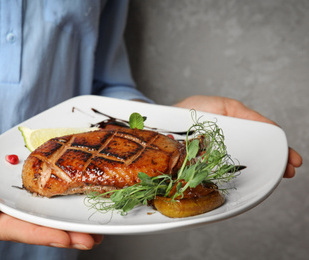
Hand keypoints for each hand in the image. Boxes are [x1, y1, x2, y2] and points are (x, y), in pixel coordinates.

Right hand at [0, 152, 102, 248]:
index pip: (15, 230)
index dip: (42, 234)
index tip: (66, 238)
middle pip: (32, 231)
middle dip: (62, 237)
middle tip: (92, 240)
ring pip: (35, 223)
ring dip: (62, 228)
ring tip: (89, 232)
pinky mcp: (4, 203)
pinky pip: (29, 210)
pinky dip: (49, 213)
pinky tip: (66, 213)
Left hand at [173, 95, 301, 177]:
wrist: (161, 122)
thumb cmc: (188, 110)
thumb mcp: (220, 106)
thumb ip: (241, 114)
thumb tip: (265, 126)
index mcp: (234, 125)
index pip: (262, 135)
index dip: (279, 146)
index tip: (291, 158)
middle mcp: (227, 142)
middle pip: (256, 152)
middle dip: (275, 162)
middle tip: (289, 171)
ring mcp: (216, 154)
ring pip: (242, 165)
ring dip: (260, 172)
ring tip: (276, 177)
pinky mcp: (204, 165)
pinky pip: (223, 173)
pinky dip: (237, 178)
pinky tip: (248, 182)